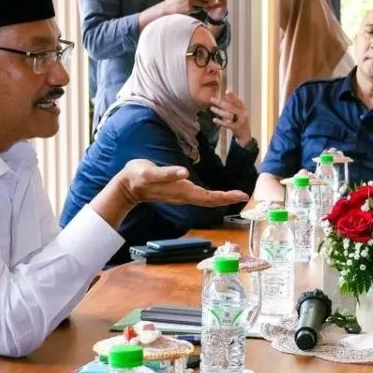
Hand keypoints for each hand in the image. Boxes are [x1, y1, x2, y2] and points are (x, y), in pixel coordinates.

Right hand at [120, 159, 247, 207]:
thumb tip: (185, 173)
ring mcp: (182, 194)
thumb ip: (167, 173)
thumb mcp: (150, 173)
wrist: (127, 185)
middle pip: (211, 200)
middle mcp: (185, 195)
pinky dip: (213, 195)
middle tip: (244, 195)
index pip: (208, 196)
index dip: (225, 197)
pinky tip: (218, 192)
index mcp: (182, 191)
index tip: (240, 195)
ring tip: (236, 195)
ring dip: (222, 198)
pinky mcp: (179, 190)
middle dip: (228, 198)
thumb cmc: (138, 176)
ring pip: (207, 199)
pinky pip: (201, 195)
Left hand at [210, 90, 251, 145]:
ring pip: (228, 115)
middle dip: (220, 103)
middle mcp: (243, 113)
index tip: (226, 91)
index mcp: (243, 108)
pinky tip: (214, 119)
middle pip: (231, 107)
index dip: (233, 96)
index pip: (238, 101)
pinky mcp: (236, 128)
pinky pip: (227, 124)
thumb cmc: (240, 120)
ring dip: (219, 111)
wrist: (245, 134)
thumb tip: (225, 95)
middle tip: (212, 99)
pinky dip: (220, 122)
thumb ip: (233, 104)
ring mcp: (240, 121)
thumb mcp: (239, 111)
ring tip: (211, 108)